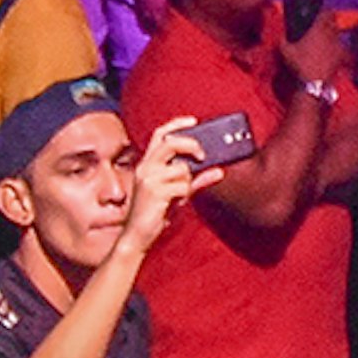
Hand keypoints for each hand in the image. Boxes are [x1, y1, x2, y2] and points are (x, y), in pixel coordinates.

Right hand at [117, 118, 203, 264]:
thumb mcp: (178, 194)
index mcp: (147, 164)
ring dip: (187, 182)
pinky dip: (184, 194)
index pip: (160, 134)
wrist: (137, 237)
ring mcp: (148, 179)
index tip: (194, 121)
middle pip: (171, 143)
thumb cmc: (156, 213)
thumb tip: (220, 170)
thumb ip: (197, 180)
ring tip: (178, 195)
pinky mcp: (153, 191)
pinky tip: (174, 203)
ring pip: (181, 168)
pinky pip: (182, 186)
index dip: (177, 124)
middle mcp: (145, 167)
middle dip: (191, 145)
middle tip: (203, 155)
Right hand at [281, 7, 351, 92]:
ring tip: (326, 36)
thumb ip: (282, 40)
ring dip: (333, 32)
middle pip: (333, 20)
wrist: (315, 82)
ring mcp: (338, 44)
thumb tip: (281, 34)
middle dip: (329, 19)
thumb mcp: (286, 51)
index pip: (325, 12)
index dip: (323, 10)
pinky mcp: (341, 55)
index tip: (320, 11)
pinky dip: (337, 46)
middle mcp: (330, 33)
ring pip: (338, 32)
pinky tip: (332, 51)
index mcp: (318, 28)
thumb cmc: (300, 64)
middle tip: (322, 22)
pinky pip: (341, 46)